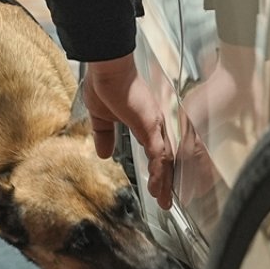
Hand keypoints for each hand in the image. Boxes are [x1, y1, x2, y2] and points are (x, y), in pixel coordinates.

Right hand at [81, 53, 172, 209]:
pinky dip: (160, 173)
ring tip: (164, 201)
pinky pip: (159, 155)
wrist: (106, 67)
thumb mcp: (101, 117)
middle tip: (167, 200)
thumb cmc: (105, 83)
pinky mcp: (150, 126)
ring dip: (165, 182)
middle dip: (168, 181)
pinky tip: (158, 187)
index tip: (157, 185)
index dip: (159, 169)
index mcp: (145, 123)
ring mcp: (155, 126)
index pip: (157, 151)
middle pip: (167, 158)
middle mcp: (155, 125)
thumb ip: (104, 135)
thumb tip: (103, 154)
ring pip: (166, 160)